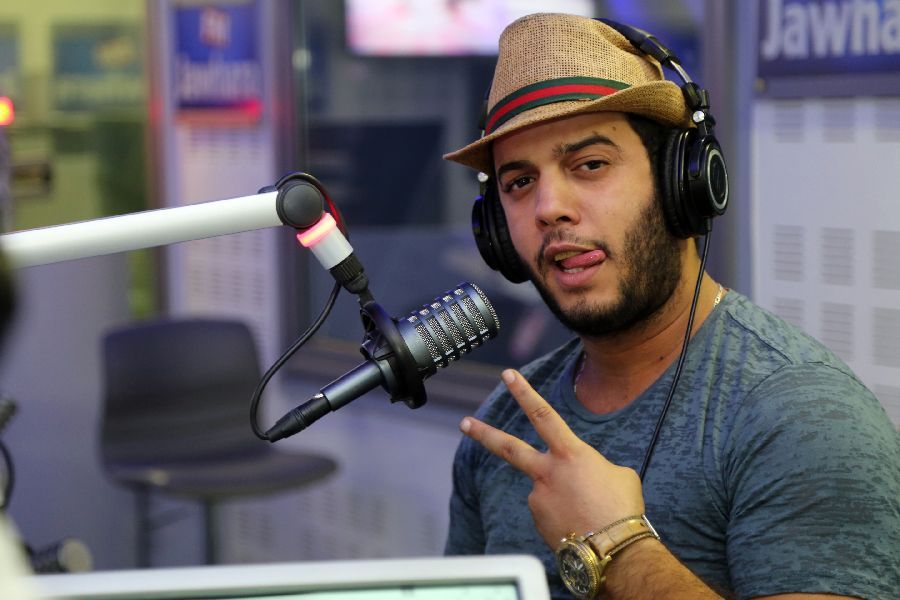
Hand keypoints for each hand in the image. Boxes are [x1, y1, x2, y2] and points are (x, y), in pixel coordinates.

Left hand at [460, 369, 645, 548]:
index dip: (524, 392)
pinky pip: (548, 512)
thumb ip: (593, 467)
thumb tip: (585, 476)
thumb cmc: (622, 509)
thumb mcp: (618, 475)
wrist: (614, 550)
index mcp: (570, 454)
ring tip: (589, 514)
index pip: (542, 414)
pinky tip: (580, 525)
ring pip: (545, 489)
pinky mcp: (537, 520)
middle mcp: (548, 472)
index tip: (507, 376)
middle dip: (484, 433)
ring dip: (562, 498)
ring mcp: (538, 497)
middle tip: (464, 423)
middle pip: (508, 447)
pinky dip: (562, 516)